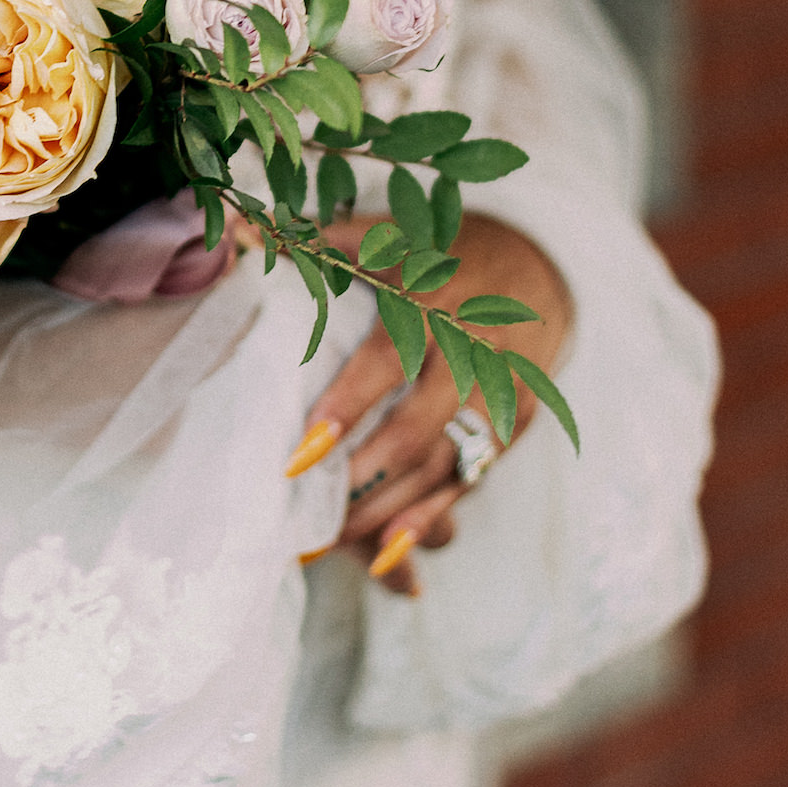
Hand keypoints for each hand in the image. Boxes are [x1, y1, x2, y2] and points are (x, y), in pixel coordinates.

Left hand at [286, 214, 570, 595]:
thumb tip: (247, 230)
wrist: (541, 259)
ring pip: (444, 464)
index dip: (348, 405)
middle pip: (419, 426)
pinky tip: (384, 556)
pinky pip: (471, 479)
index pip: (388, 358)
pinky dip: (428, 520)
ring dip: (387, 509)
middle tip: (309, 510)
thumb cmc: (442, 249)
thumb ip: (325, 240)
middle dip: (364, 474)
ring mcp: (500, 390)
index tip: (302, 449)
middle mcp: (470, 348)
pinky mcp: (516, 420)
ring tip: (328, 539)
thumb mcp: (391, 232)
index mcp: (432, 298)